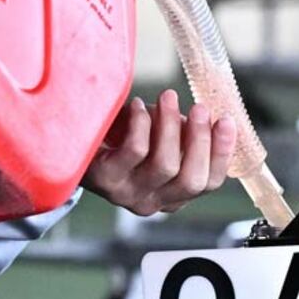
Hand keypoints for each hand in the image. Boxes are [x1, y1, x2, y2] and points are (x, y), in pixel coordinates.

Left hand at [83, 88, 236, 216]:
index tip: (226, 121)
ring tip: (168, 97)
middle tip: (200, 107)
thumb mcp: (159, 140)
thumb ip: (185, 135)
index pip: (208, 183)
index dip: (221, 153)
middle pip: (191, 180)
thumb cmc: (122, 138)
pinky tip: (138, 107)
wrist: (72, 144)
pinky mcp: (105, 179)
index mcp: (172, 195)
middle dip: (201, 140)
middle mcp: (152, 201)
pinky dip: (142, 124)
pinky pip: (135, 151)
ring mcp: (127, 194)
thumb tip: (210, 114)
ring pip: (165, 165)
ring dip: (172, 126)